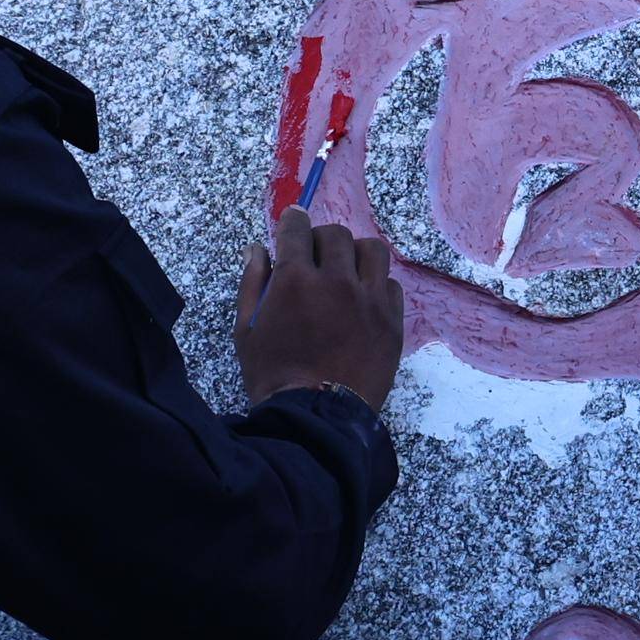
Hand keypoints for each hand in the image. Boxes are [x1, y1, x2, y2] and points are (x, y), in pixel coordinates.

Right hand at [236, 205, 408, 405]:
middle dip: (321, 239)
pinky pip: (390, 285)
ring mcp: (369, 301)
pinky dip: (375, 285)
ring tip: (346, 271)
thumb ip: (252, 283)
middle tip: (314, 257)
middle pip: (336, 235)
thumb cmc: (274, 376)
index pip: (297, 228)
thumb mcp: (247, 330)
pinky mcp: (392, 321)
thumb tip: (257, 249)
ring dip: (355, 254)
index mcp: (295, 280)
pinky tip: (362, 301)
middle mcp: (336, 281)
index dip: (293, 220)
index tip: (293, 222)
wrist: (316, 418)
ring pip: (372, 251)